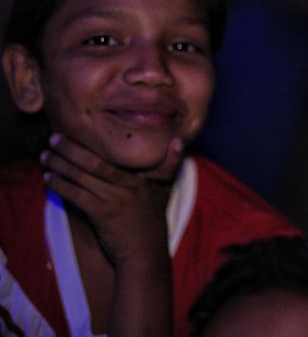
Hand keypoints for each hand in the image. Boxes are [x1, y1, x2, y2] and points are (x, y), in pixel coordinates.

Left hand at [40, 134, 182, 265]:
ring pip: (82, 178)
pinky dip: (61, 186)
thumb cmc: (152, 223)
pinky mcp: (103, 214)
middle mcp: (126, 186)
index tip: (69, 136)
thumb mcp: (165, 190)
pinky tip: (49, 180)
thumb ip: (169, 165)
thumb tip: (178, 140)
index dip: (86, 146)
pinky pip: (77, 196)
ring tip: (45, 158)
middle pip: (93, 163)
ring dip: (60, 167)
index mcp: (139, 179)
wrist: (146, 254)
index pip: (108, 158)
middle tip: (52, 140)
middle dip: (69, 150)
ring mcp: (114, 200)